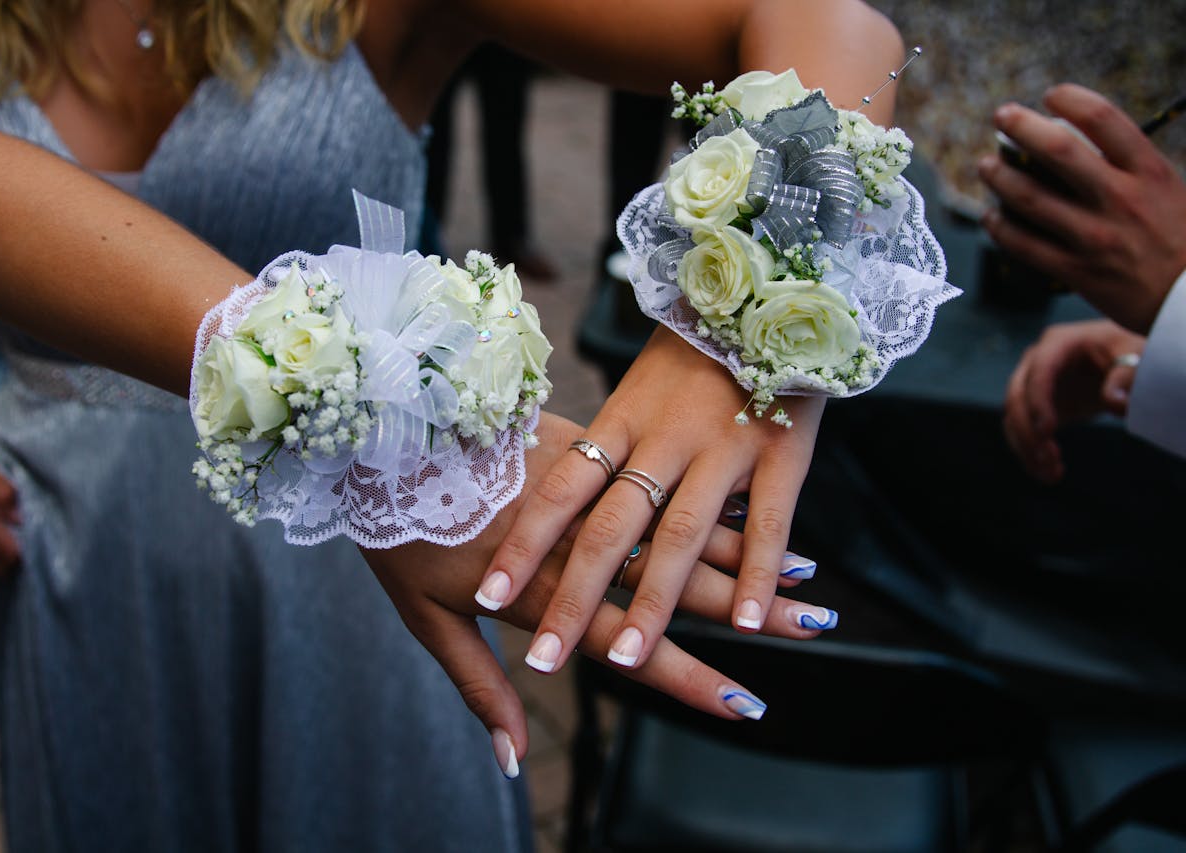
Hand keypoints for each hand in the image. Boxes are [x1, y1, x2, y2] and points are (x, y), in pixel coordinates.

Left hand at [364, 411, 833, 774]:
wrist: (379, 425)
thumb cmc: (396, 530)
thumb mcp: (425, 618)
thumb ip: (478, 686)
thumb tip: (515, 761)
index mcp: (543, 583)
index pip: (628, 640)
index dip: (687, 675)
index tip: (744, 705)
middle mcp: (582, 534)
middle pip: (675, 581)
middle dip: (749, 613)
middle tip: (807, 639)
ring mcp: (592, 481)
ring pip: (684, 528)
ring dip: (747, 560)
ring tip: (808, 589)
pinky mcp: (593, 436)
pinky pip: (659, 474)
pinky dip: (712, 500)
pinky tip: (759, 519)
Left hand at [476, 327, 823, 676]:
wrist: (769, 292)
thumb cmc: (693, 354)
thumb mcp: (635, 391)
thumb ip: (605, 448)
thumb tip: (554, 509)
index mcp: (618, 421)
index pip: (560, 492)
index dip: (525, 545)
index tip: (489, 596)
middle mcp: (664, 437)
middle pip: (610, 529)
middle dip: (576, 598)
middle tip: (545, 660)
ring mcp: (723, 446)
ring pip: (682, 535)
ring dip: (657, 603)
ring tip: (632, 661)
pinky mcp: (781, 452)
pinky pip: (769, 522)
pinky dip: (760, 575)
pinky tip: (748, 626)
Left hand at [979, 84, 1185, 334]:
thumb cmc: (1179, 239)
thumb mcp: (1170, 190)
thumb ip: (1128, 168)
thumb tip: (1076, 143)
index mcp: (1150, 172)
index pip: (1104, 119)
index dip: (1070, 99)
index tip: (1051, 95)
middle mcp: (1121, 199)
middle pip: (1058, 151)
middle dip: (1021, 126)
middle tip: (1001, 115)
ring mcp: (1095, 237)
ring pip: (1029, 198)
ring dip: (999, 176)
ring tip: (986, 165)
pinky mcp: (1076, 271)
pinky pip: (1023, 244)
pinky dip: (1000, 226)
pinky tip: (992, 215)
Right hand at [1003, 319, 1144, 482]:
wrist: (1119, 357)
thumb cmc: (1127, 349)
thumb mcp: (1135, 354)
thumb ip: (1126, 376)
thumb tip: (1115, 403)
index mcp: (1057, 344)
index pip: (1039, 373)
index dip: (1039, 402)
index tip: (1048, 432)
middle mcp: (1034, 363)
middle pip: (1016, 398)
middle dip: (1028, 432)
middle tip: (1049, 459)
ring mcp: (1030, 386)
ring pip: (1013, 419)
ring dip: (1027, 449)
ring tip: (1052, 475)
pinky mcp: (1035, 408)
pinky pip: (1022, 433)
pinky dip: (1030, 454)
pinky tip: (1049, 474)